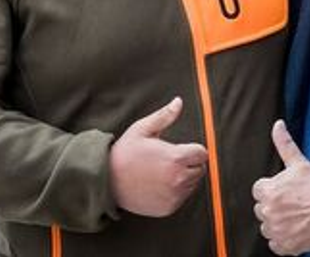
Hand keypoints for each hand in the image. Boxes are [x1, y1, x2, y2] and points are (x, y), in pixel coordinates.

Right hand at [109, 97, 208, 216]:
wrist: (107, 182)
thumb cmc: (125, 153)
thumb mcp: (142, 129)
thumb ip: (164, 116)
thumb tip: (178, 101)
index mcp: (175, 158)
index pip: (202, 154)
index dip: (193, 150)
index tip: (179, 150)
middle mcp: (178, 179)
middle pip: (200, 169)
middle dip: (189, 163)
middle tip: (169, 160)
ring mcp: (174, 196)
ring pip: (192, 184)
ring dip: (184, 177)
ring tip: (162, 172)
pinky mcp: (169, 208)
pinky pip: (182, 198)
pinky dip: (175, 192)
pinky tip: (158, 184)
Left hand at [251, 120, 309, 254]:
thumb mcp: (298, 162)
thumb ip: (284, 144)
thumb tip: (278, 125)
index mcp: (268, 191)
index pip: (258, 191)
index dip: (271, 190)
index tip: (284, 192)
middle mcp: (268, 211)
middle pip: (262, 210)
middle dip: (273, 207)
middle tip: (291, 204)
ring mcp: (276, 230)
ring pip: (267, 228)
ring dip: (277, 224)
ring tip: (294, 217)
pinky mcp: (284, 245)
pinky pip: (275, 245)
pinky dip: (283, 240)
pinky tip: (295, 230)